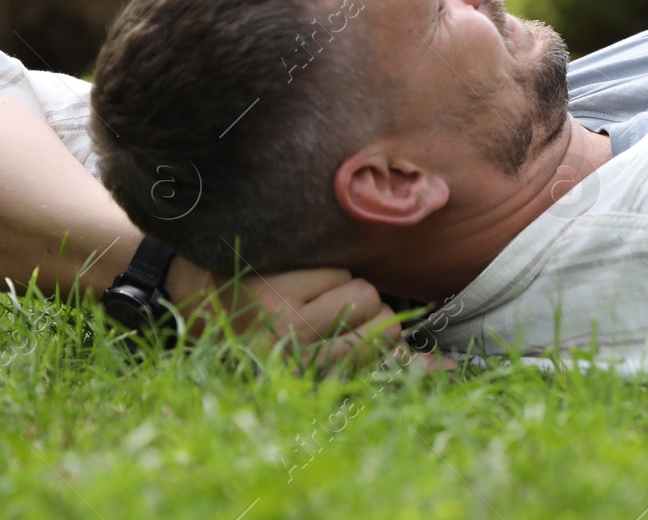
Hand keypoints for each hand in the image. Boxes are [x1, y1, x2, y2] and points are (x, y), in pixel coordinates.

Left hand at [168, 261, 435, 369]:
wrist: (200, 292)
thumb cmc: (278, 325)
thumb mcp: (327, 354)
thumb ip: (385, 361)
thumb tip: (447, 369)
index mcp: (311, 381)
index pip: (387, 355)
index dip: (391, 341)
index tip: (381, 339)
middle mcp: (294, 363)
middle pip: (383, 323)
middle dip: (369, 311)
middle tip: (332, 312)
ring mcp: (281, 327)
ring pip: (363, 291)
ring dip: (344, 285)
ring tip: (307, 294)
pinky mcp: (270, 292)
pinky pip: (335, 268)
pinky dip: (322, 267)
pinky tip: (289, 276)